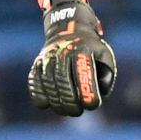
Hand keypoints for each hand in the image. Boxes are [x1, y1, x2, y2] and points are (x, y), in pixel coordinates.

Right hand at [27, 0, 117, 115]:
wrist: (68, 28)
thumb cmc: (91, 48)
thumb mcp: (104, 54)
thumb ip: (106, 75)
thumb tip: (100, 93)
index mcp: (82, 49)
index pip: (84, 73)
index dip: (88, 91)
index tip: (92, 105)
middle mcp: (63, 51)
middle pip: (62, 79)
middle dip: (70, 100)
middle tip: (78, 111)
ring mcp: (48, 57)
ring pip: (48, 82)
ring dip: (56, 101)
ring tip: (66, 111)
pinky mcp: (38, 63)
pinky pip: (34, 81)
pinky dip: (38, 95)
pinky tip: (46, 104)